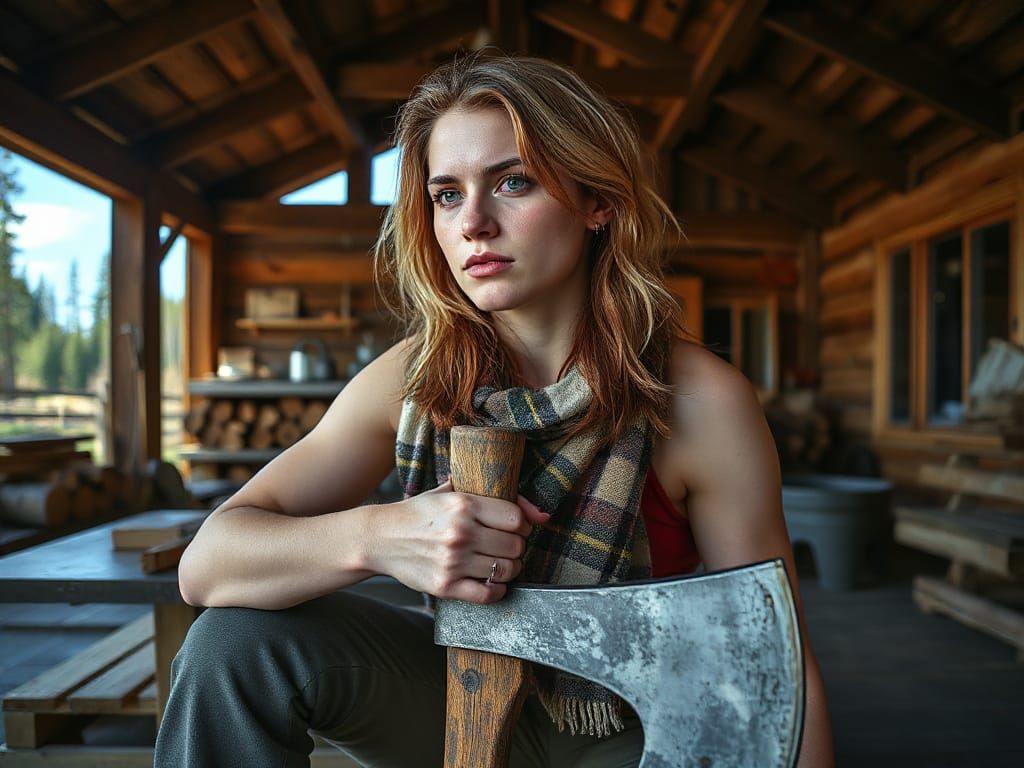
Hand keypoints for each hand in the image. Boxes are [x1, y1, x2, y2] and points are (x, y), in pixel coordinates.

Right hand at [375, 479, 549, 603]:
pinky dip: (497, 590)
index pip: (516, 519)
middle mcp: (460, 532)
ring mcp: (453, 561)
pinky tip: (491, 582)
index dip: (522, 525)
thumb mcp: (450, 491)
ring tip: (500, 563)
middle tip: (507, 546)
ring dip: (510, 568)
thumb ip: (492, 494)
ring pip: (505, 570)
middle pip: (515, 545)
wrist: (380, 538)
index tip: (516, 528)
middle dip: (517, 547)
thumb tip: (541, 514)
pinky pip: (488, 594)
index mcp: (463, 504)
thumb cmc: (418, 513)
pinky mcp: (445, 586)